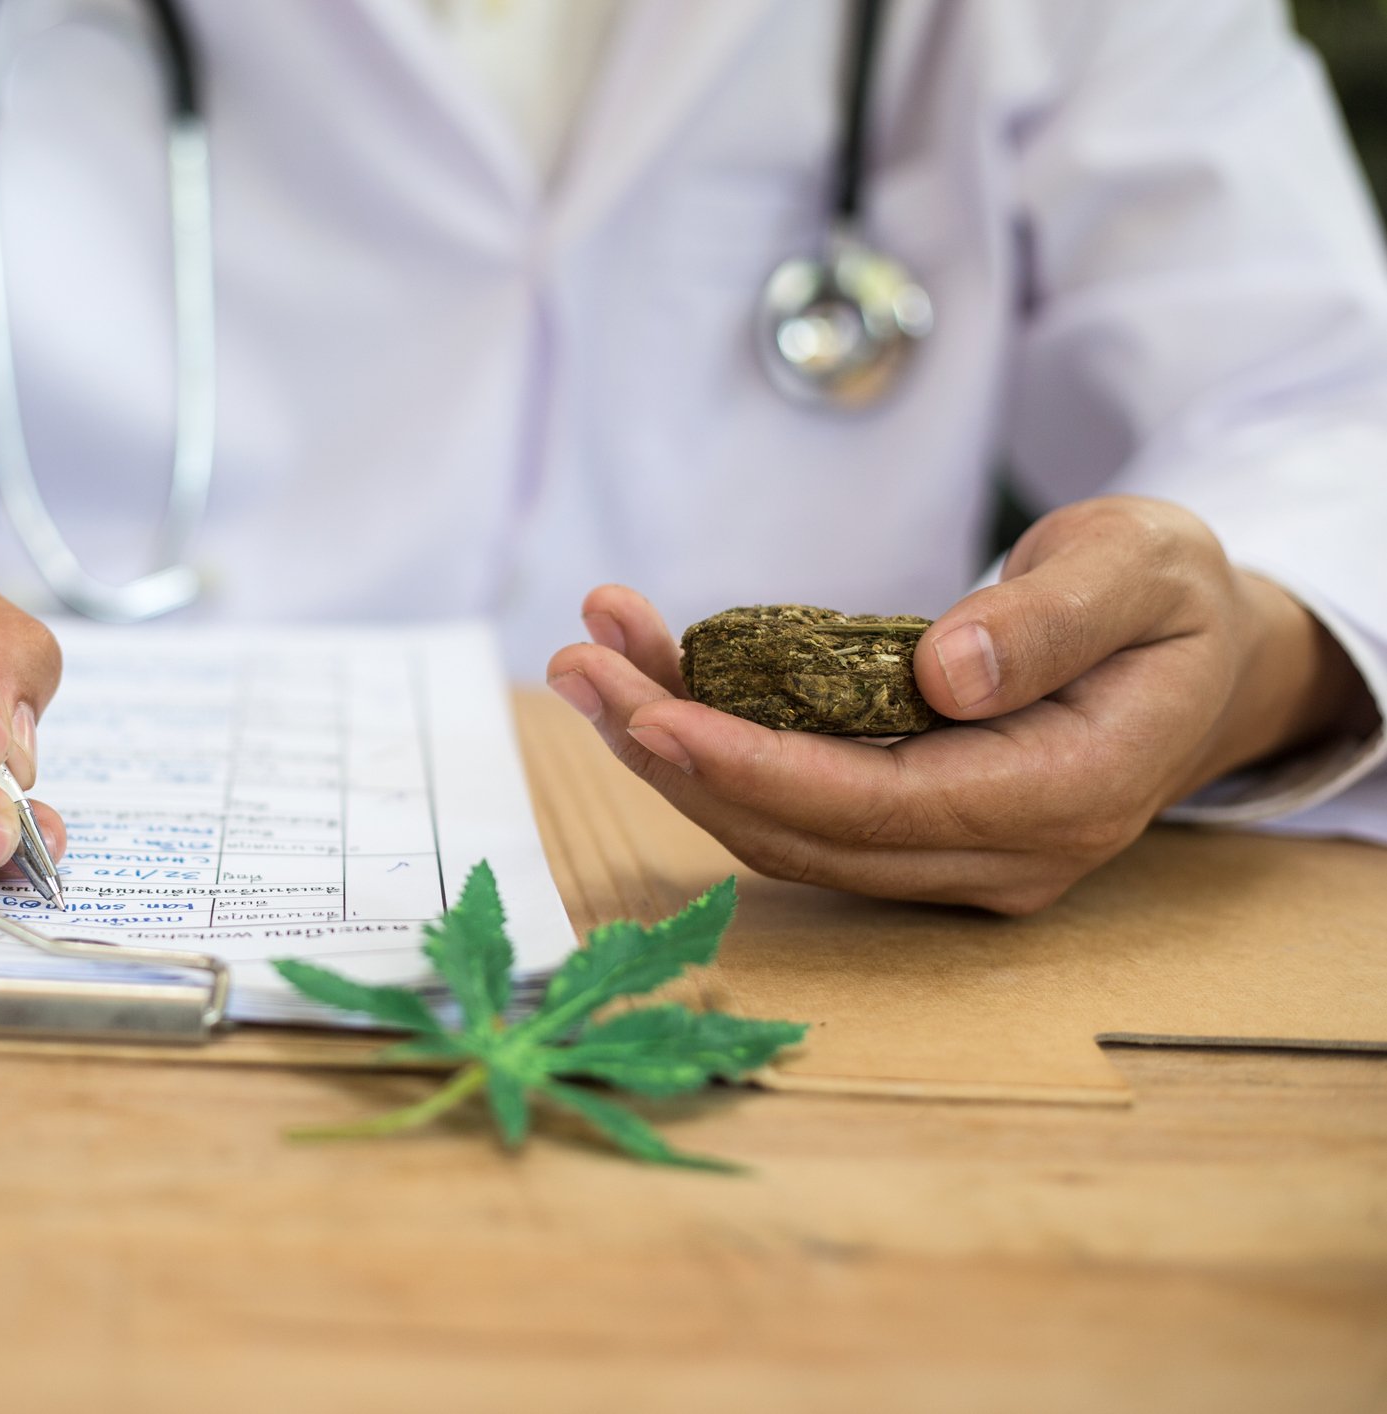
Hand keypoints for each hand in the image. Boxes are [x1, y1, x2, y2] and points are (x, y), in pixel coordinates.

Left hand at [546, 496, 1374, 913]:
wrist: (1194, 654)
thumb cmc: (1170, 600)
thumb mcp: (1143, 569)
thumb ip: (1052, 620)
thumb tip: (942, 675)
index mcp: (1069, 794)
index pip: (883, 803)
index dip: (760, 767)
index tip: (657, 718)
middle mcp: (1002, 853)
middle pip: (804, 827)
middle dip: (677, 752)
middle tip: (581, 662)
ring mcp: (952, 856)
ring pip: (780, 823)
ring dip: (672, 747)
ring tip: (592, 656)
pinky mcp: (909, 833)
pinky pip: (791, 801)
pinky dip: (711, 741)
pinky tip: (650, 672)